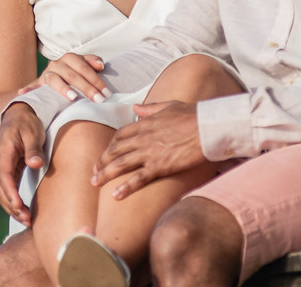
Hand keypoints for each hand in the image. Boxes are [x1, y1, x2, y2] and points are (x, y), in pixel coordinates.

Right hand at [0, 103, 45, 226]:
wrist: (17, 114)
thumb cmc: (27, 122)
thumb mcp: (32, 132)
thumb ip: (34, 148)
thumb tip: (36, 164)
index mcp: (4, 152)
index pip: (4, 176)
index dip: (10, 193)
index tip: (18, 206)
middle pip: (1, 189)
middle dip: (12, 207)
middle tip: (28, 220)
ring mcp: (1, 168)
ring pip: (2, 193)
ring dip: (12, 208)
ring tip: (28, 221)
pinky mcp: (8, 172)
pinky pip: (7, 190)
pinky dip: (13, 203)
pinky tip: (24, 213)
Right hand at [17, 52, 109, 102]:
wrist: (55, 75)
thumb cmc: (74, 73)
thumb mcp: (83, 66)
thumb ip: (92, 63)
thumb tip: (101, 65)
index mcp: (70, 58)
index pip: (84, 67)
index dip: (96, 79)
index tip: (106, 93)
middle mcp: (57, 63)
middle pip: (72, 75)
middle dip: (87, 88)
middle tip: (99, 100)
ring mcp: (47, 73)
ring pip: (55, 80)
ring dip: (63, 88)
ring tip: (74, 98)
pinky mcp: (38, 83)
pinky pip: (33, 86)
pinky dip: (29, 89)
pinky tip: (24, 93)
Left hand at [91, 101, 205, 199]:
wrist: (206, 127)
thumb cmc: (192, 115)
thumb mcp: (168, 106)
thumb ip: (150, 108)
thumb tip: (136, 106)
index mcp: (144, 124)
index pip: (120, 136)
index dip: (110, 145)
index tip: (105, 154)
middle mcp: (142, 138)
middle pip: (115, 150)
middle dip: (102, 161)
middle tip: (93, 171)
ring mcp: (149, 152)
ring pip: (121, 164)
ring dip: (105, 174)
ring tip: (95, 183)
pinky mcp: (159, 166)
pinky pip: (138, 178)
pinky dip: (125, 187)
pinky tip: (115, 196)